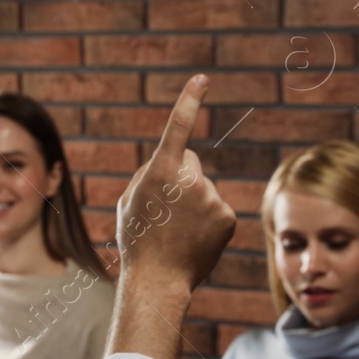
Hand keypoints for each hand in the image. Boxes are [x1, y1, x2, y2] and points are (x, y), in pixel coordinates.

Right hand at [115, 74, 236, 296]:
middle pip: (189, 163)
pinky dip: (206, 221)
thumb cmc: (137, 240)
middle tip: (163, 212)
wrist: (158, 280)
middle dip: (179, 177)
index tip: (202, 78)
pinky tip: (193, 239)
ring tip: (177, 232)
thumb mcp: (130, 202)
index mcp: (160, 172)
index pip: (178, 128)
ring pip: (202, 189)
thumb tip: (176, 162)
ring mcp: (211, 198)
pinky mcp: (227, 216)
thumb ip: (150, 174)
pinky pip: (215, 208)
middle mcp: (189, 180)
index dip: (189, 100)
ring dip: (191, 204)